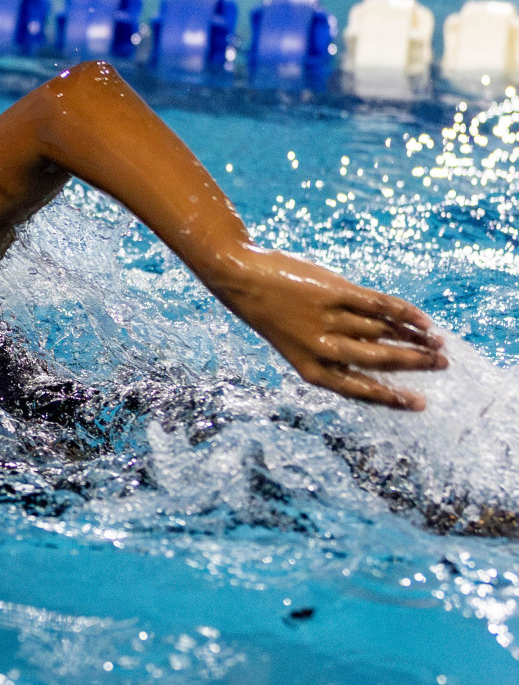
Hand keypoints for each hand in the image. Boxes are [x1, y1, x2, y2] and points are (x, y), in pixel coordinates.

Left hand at [203, 247, 445, 409]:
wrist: (243, 280)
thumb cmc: (276, 315)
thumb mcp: (300, 343)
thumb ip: (338, 350)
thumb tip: (392, 349)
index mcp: (311, 368)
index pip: (359, 390)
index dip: (392, 398)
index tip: (421, 404)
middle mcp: (321, 348)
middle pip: (379, 361)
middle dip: (415, 364)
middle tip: (442, 364)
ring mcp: (328, 319)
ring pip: (383, 332)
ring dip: (415, 338)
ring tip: (437, 342)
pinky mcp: (334, 292)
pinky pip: (378, 305)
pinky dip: (404, 312)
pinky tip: (423, 320)